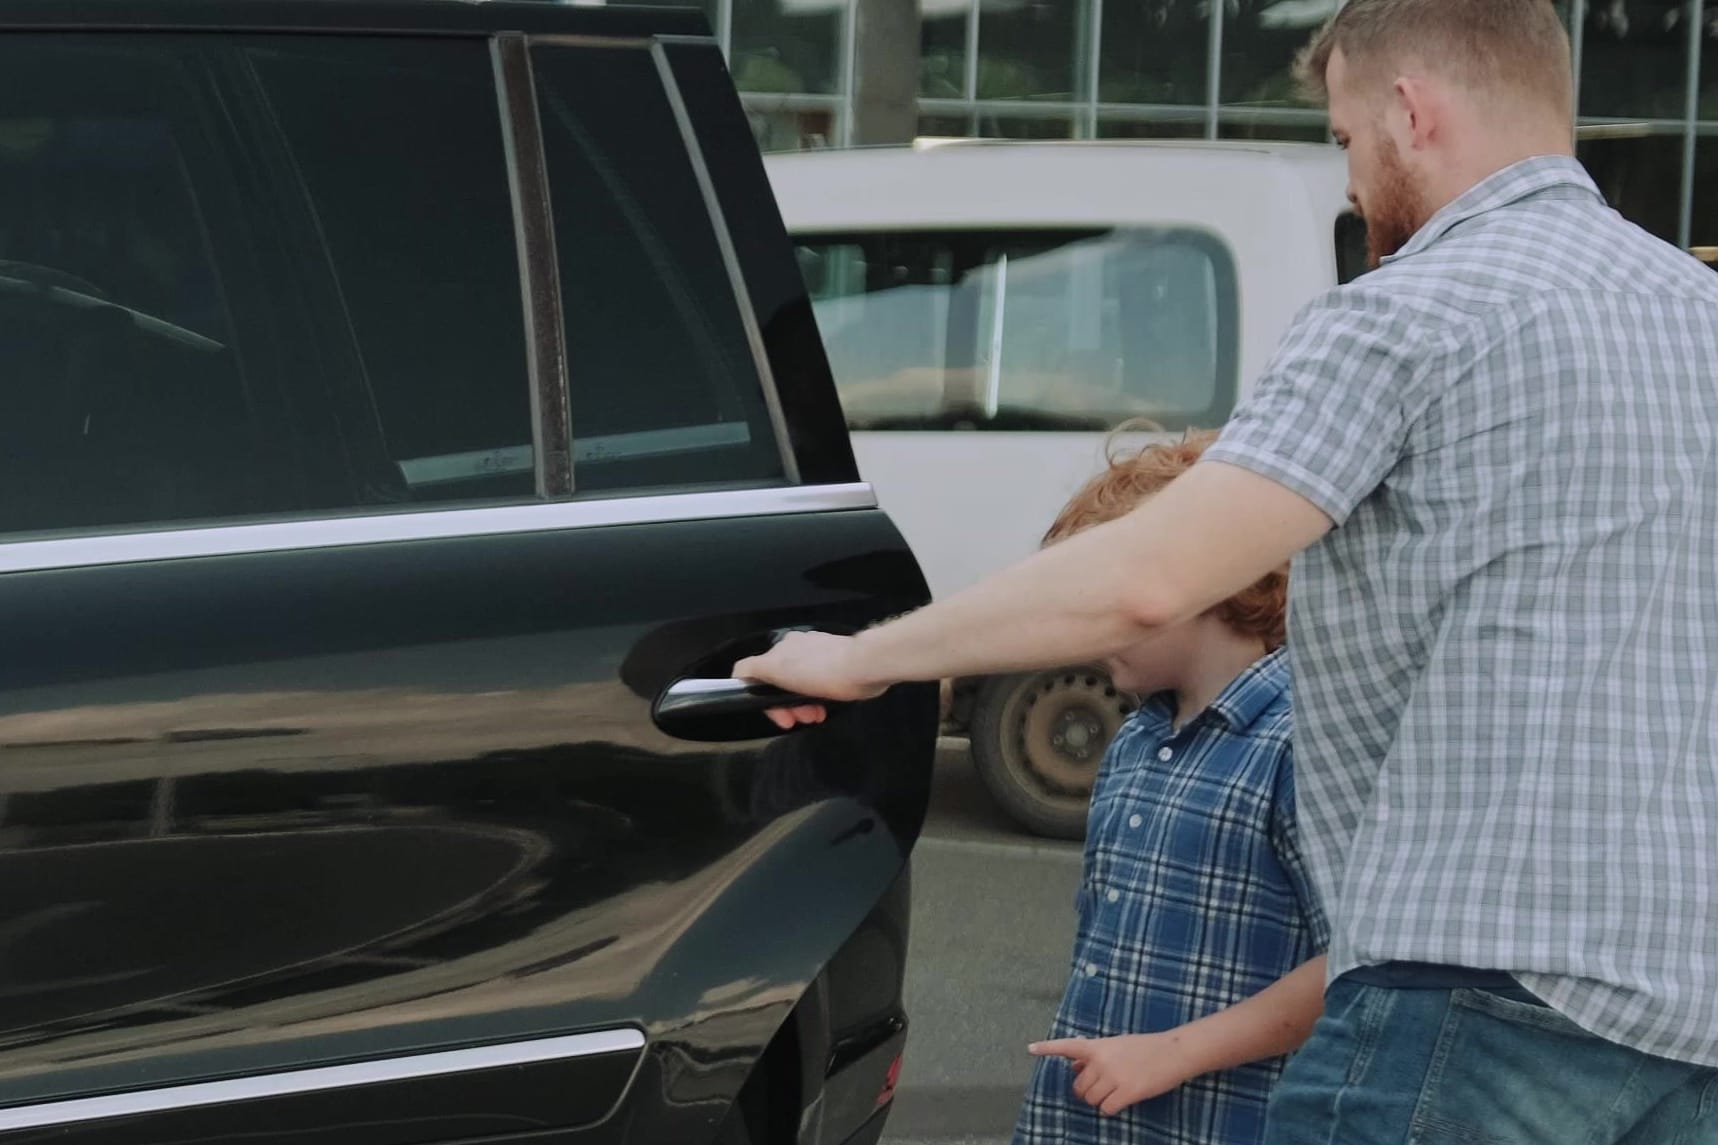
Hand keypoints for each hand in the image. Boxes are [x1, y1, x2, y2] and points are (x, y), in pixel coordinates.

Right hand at [732, 631, 887, 728]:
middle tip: (801, 720)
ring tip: (817, 717)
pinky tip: (826, 707)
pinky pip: (817, 681)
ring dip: (802, 704)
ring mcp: (815, 652)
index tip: (777, 714)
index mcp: (778, 650)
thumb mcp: (778, 670)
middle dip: (786, 705)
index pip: (753, 672)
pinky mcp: (835, 658)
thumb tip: (740, 674)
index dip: (757, 696)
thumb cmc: (822, 671)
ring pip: (798, 684)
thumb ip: (753, 669)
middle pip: (777, 682)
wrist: (865, 665)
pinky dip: (817, 696)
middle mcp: (793, 648)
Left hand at [1029, 1032, 1204, 1115]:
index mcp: (1098, 1046)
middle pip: (1079, 1086)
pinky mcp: (1127, 1092)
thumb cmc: (1144, 1047)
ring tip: (1116, 1091)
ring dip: (1100, 1100)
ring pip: (1092, 1099)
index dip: (1047, 1048)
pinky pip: (1106, 1109)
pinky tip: (1122, 1100)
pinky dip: (1111, 1109)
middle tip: (1102, 1087)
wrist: (1172, 1052)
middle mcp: (1101, 1061)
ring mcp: (1113, 1077)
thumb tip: (1073, 1067)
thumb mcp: (1116, 1045)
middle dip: (1087, 1091)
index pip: (1068, 1046)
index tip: (1030, 1049)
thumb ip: (1094, 1055)